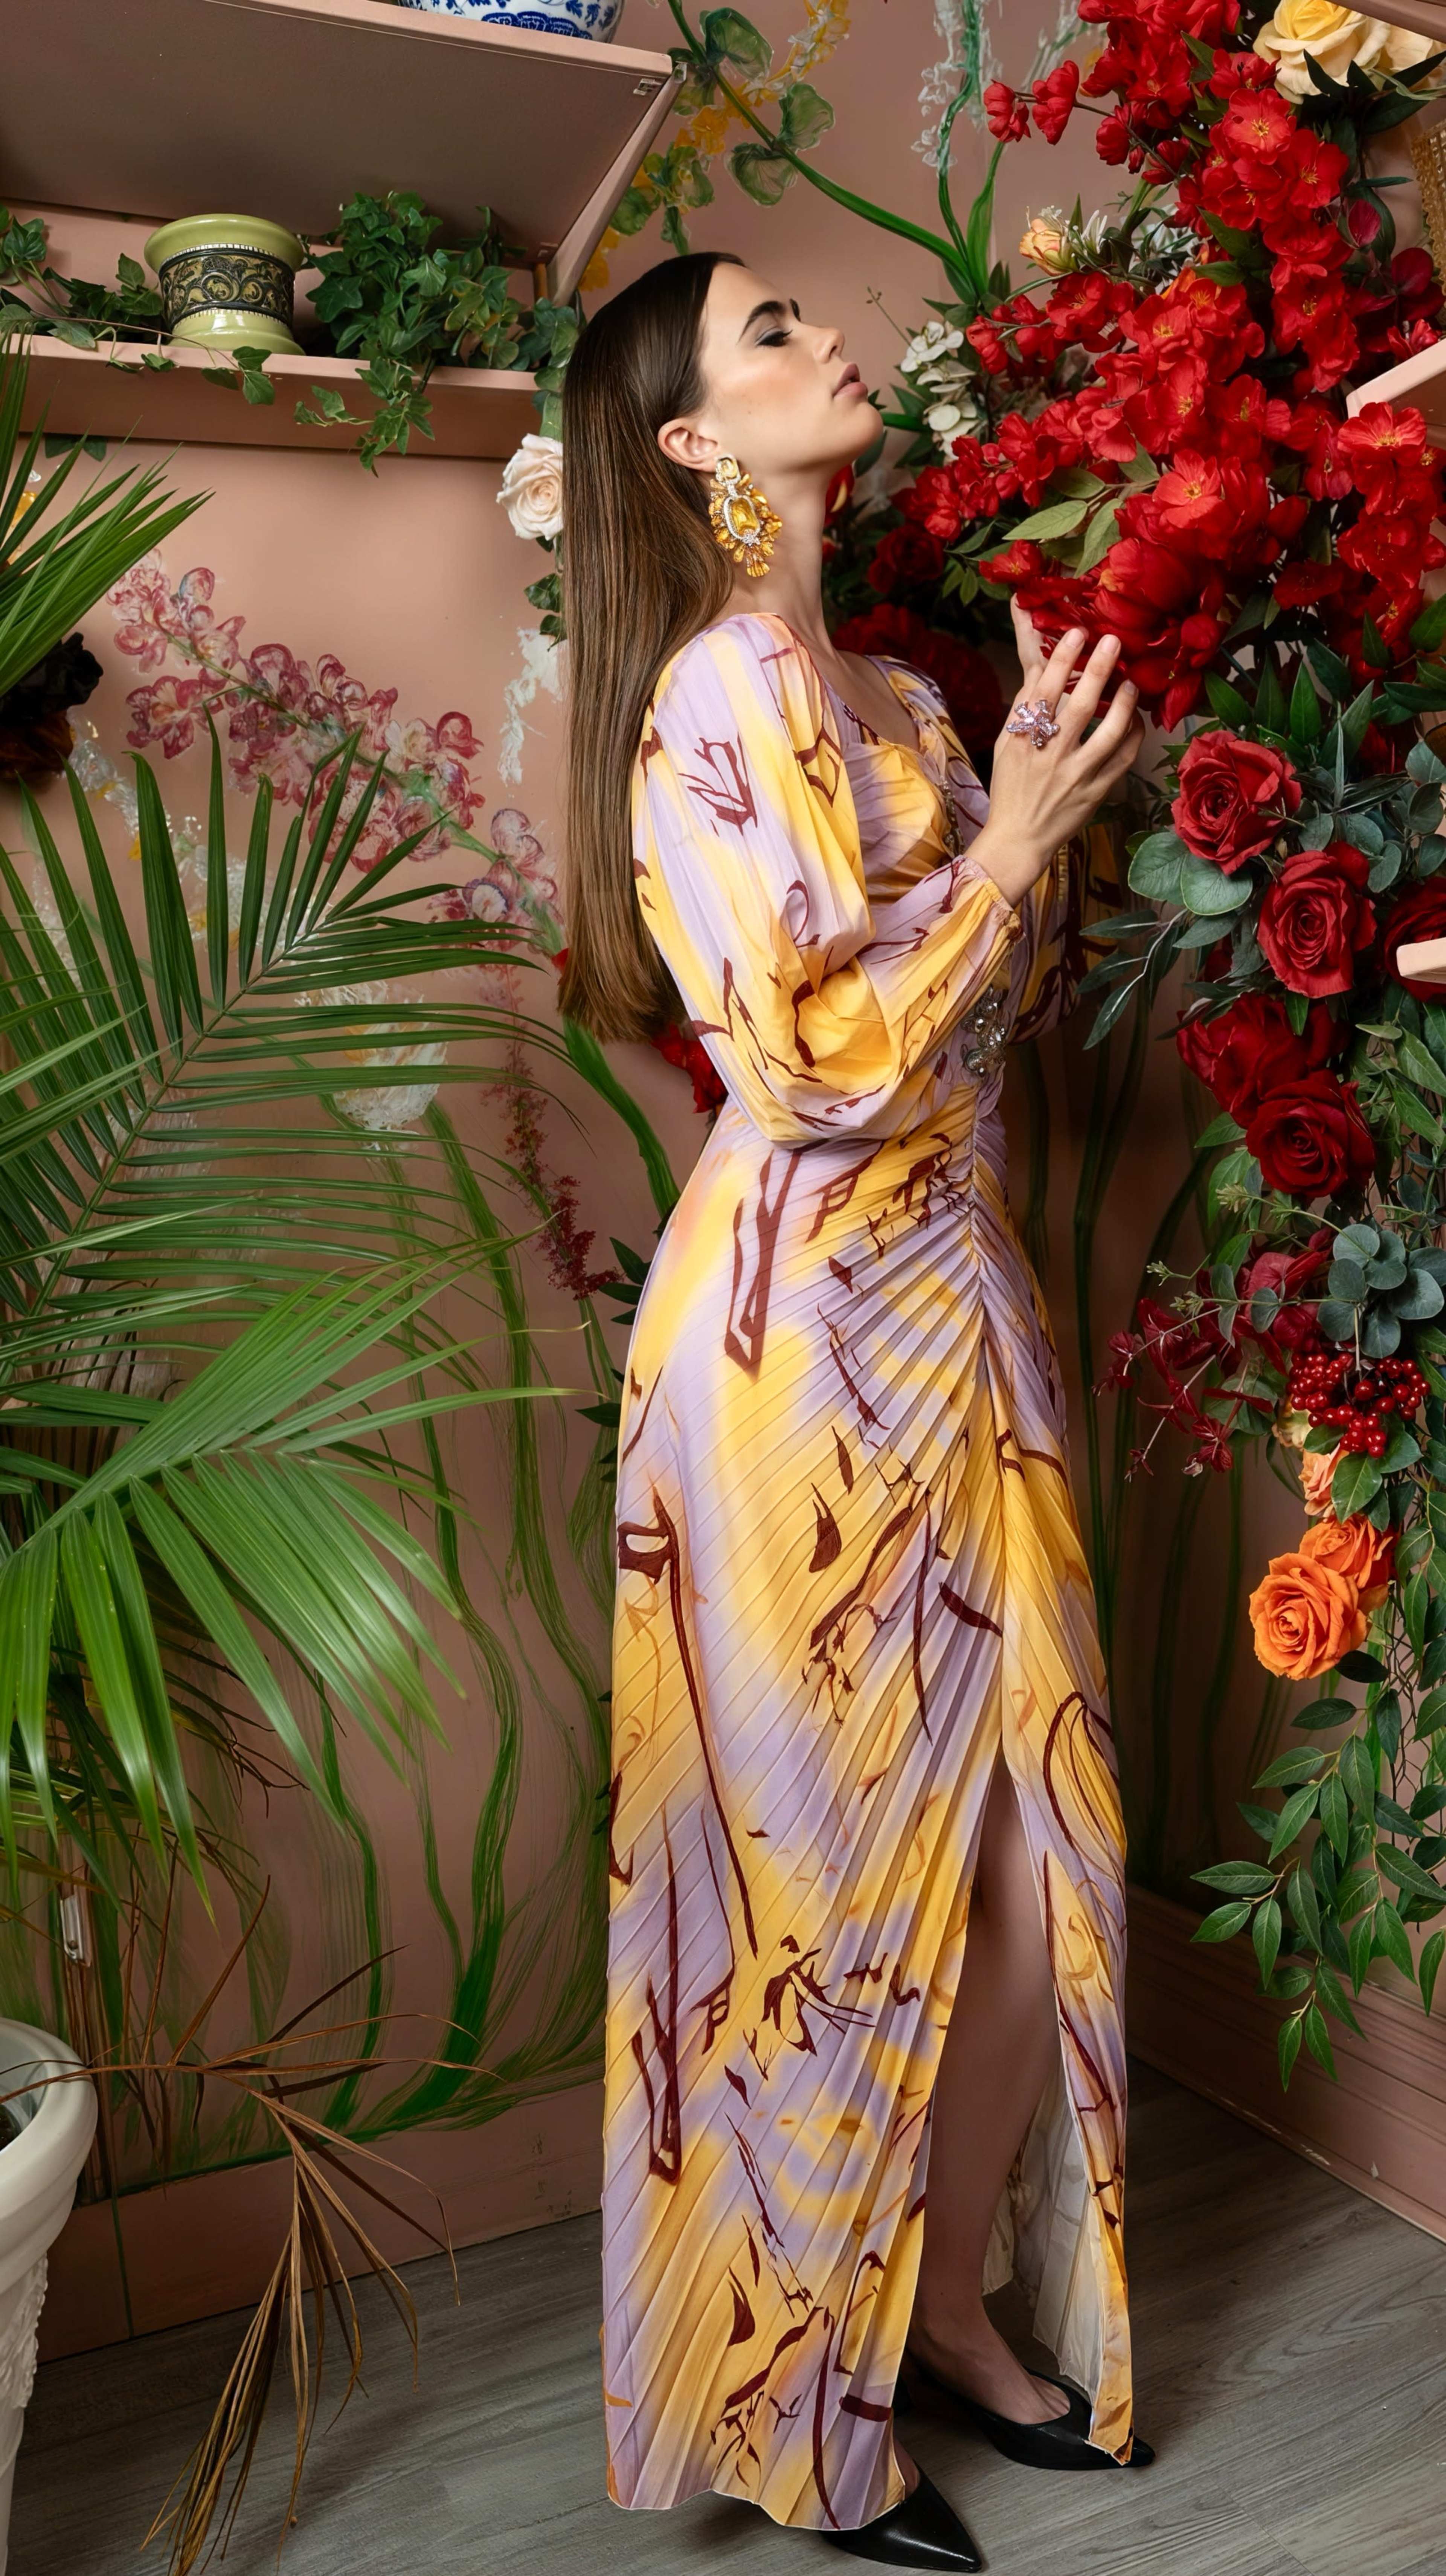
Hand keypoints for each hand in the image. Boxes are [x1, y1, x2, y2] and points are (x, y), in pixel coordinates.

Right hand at [968, 602, 1143, 912]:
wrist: (1018, 838)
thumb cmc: (1011, 787)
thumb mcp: (1007, 745)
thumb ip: (1023, 708)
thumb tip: (1040, 668)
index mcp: (1025, 740)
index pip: (1045, 691)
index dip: (1063, 658)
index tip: (1078, 633)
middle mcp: (1052, 755)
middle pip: (1081, 706)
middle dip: (1098, 669)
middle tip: (1114, 641)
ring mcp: (1077, 775)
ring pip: (1110, 733)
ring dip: (1124, 703)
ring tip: (1131, 682)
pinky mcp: (1097, 792)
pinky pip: (1123, 759)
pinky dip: (1134, 736)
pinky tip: (1136, 719)